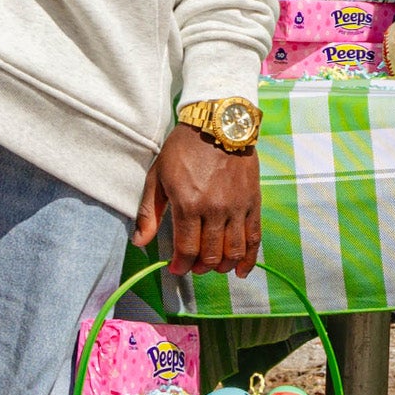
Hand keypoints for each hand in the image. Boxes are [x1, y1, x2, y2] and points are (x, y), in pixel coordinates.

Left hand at [133, 127, 261, 274]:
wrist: (218, 123)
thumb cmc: (183, 148)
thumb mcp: (158, 176)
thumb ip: (149, 211)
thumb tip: (139, 242)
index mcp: (188, 204)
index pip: (186, 249)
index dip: (180, 265)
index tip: (176, 268)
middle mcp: (214, 209)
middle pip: (210, 255)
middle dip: (200, 267)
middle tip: (193, 266)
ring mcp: (236, 207)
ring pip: (233, 251)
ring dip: (223, 266)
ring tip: (214, 266)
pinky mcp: (253, 202)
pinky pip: (254, 238)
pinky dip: (249, 259)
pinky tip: (241, 270)